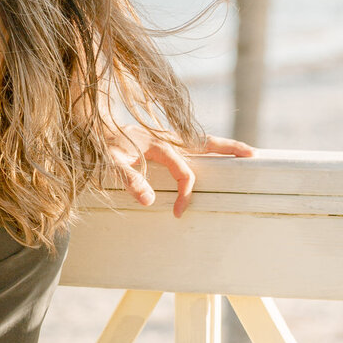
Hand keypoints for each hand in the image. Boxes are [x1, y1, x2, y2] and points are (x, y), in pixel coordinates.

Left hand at [105, 122, 253, 217]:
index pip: (183, 171)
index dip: (186, 193)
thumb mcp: (110, 164)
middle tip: (252, 154)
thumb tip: (149, 200)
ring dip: (221, 146)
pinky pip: (188, 144)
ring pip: (199, 141)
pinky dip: (205, 148)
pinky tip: (211, 156)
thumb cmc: (100, 147)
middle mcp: (165, 138)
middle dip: (228, 149)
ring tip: (244, 152)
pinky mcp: (160, 141)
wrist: (90, 128)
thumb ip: (129, 179)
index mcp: (157, 143)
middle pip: (204, 142)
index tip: (179, 213)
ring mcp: (164, 138)